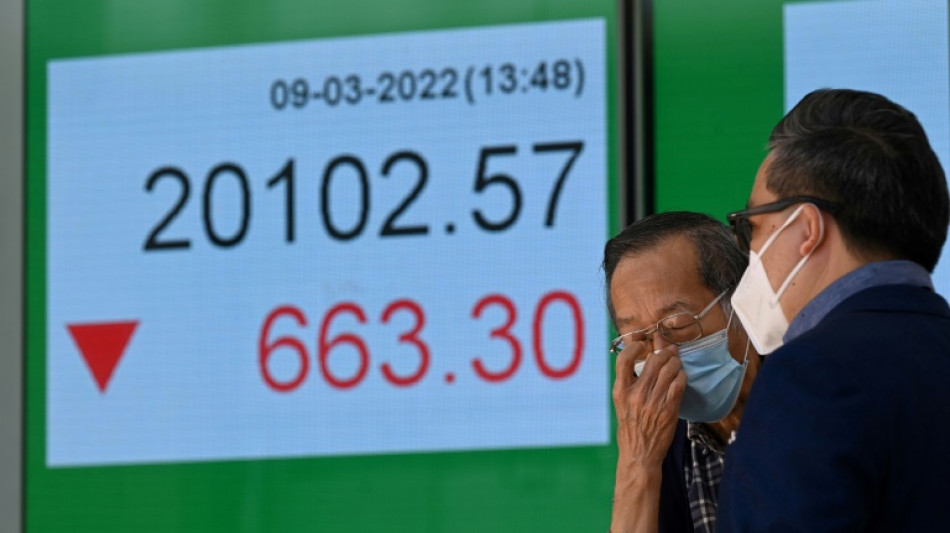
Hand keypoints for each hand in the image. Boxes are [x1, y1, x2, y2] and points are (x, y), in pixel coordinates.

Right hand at [609, 342, 686, 532]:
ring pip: (669, 369)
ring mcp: (653, 402)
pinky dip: (682, 377)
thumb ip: (630, 383)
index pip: (624, 360)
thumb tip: (641, 358)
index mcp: (620, 392)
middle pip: (653, 360)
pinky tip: (680, 377)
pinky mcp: (668, 410)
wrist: (639, 455)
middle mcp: (636, 395)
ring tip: (676, 363)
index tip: (643, 344)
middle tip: (669, 352)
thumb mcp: (622, 404)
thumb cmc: (630, 428)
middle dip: (664, 352)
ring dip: (675, 363)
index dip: (635, 346)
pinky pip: (678, 384)